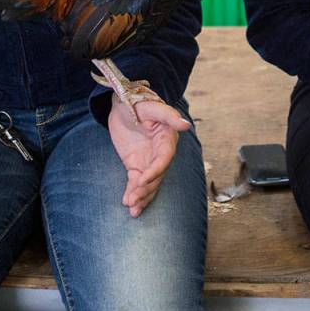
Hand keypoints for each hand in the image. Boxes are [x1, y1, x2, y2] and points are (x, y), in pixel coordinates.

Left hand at [108, 95, 190, 217]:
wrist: (124, 104)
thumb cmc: (140, 102)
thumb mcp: (152, 106)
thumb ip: (168, 116)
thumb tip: (186, 124)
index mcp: (167, 139)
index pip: (164, 159)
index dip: (155, 170)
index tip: (143, 179)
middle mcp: (160, 153)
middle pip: (156, 175)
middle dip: (146, 189)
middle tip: (133, 199)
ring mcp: (148, 161)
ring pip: (148, 183)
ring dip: (141, 196)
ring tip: (132, 208)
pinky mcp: (136, 165)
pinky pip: (136, 182)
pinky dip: (132, 193)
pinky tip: (127, 203)